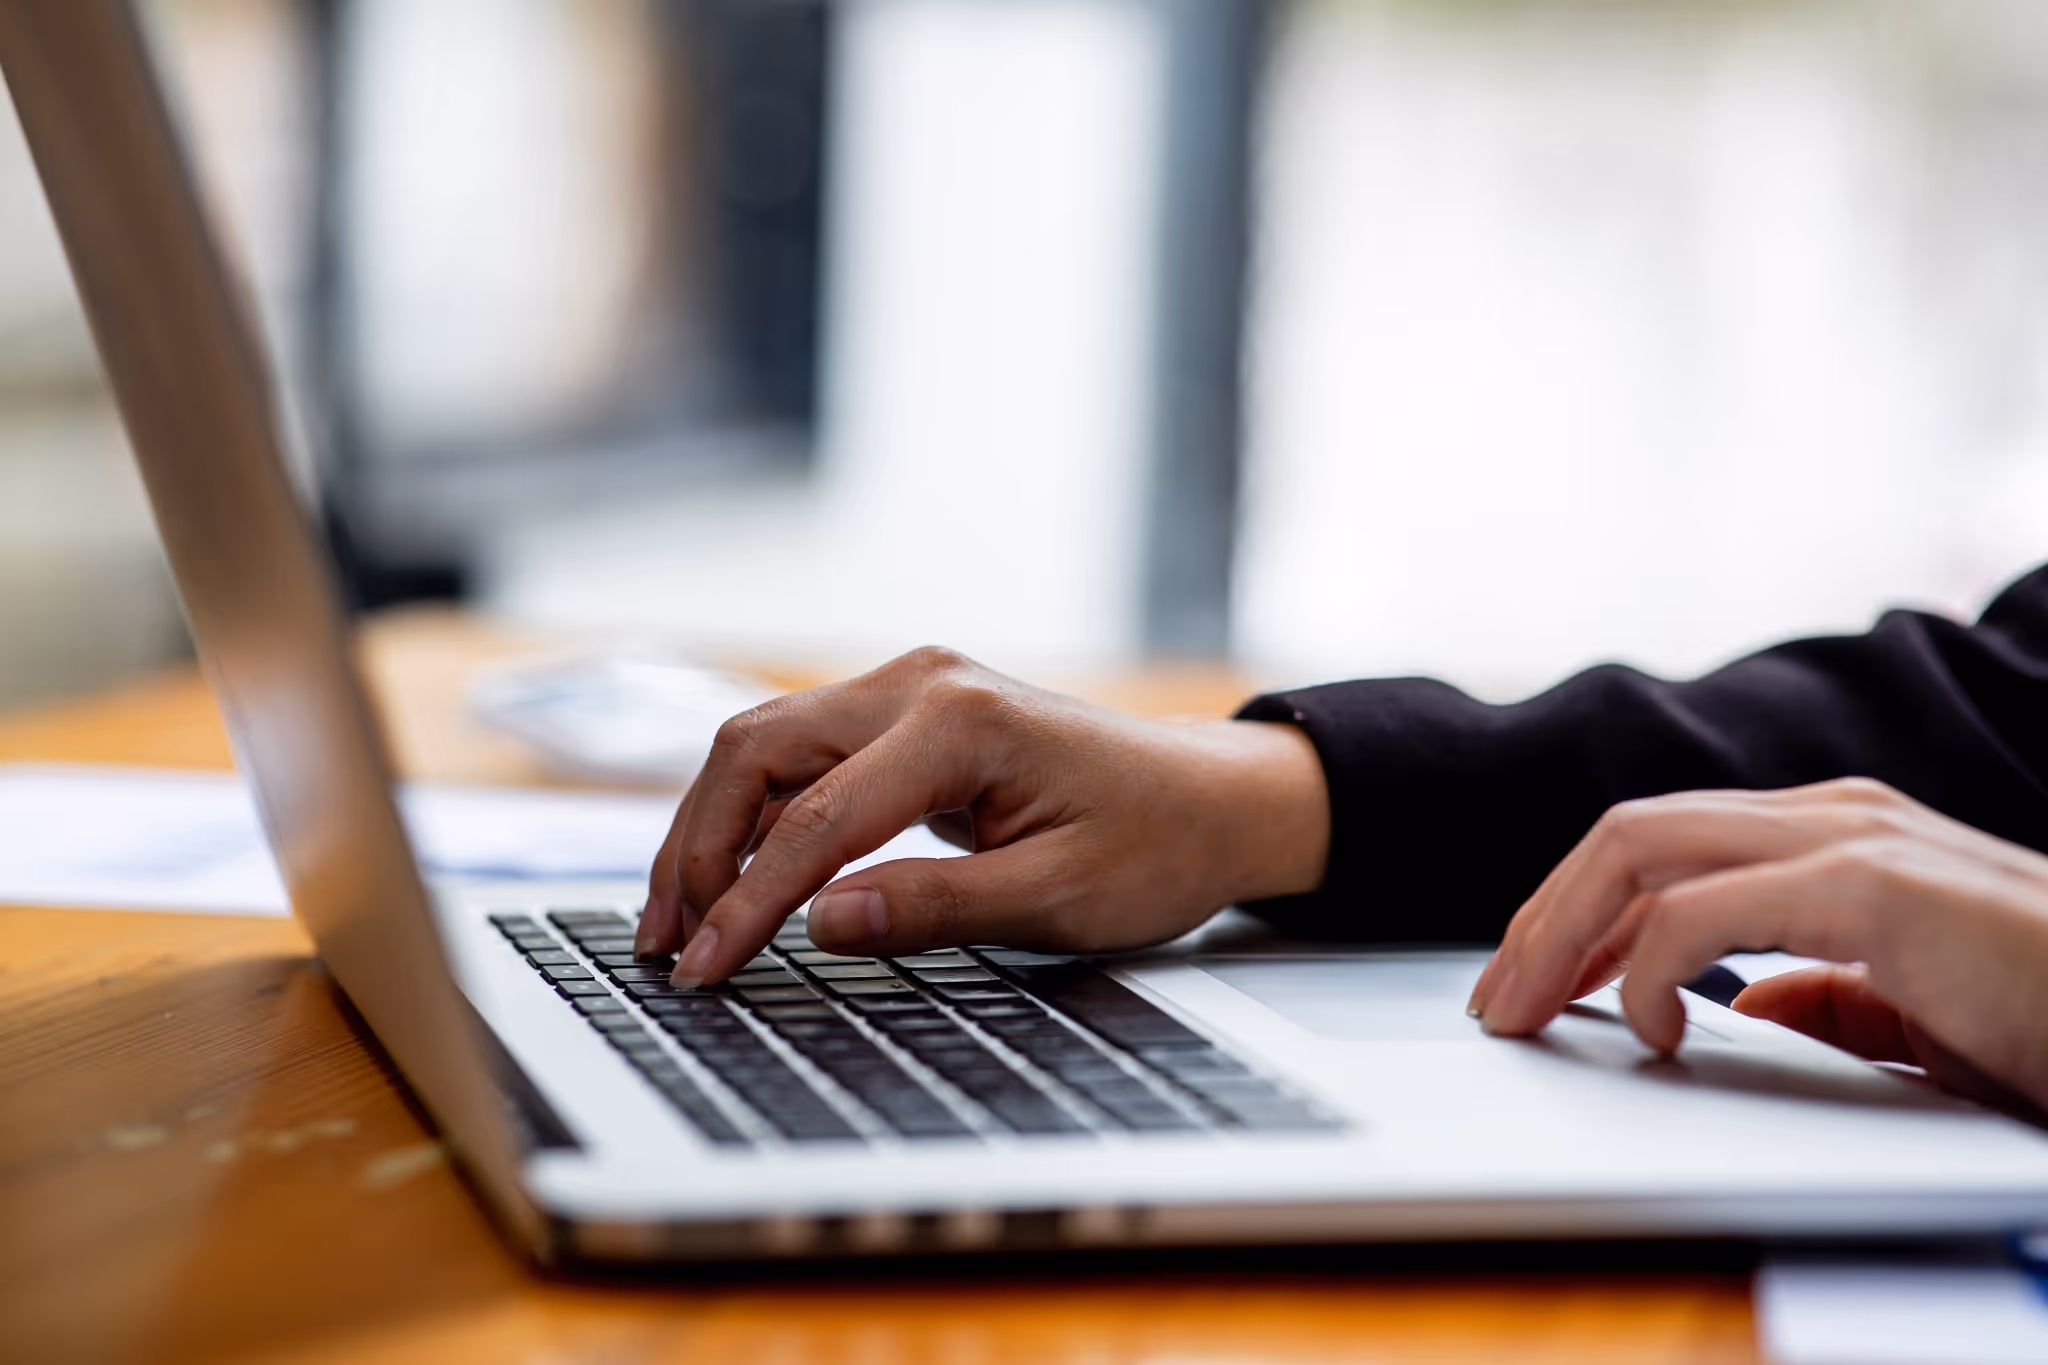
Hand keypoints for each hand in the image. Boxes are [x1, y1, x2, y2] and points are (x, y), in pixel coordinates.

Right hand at [635, 647, 1329, 986]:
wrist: (1211, 798)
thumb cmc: (1154, 847)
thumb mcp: (1057, 899)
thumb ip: (934, 908)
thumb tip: (818, 925)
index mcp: (961, 723)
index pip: (818, 820)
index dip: (749, 902)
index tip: (706, 969)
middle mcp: (920, 683)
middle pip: (758, 751)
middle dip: (696, 848)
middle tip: (666, 942)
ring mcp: (909, 687)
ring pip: (765, 745)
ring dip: (712, 827)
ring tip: (678, 919)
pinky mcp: (906, 711)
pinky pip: (803, 755)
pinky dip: (755, 813)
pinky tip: (733, 875)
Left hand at [1466, 778, 2047, 1117]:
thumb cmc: (2045, 1012)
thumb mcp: (1914, 1008)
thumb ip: (1830, 993)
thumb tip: (1752, 1004)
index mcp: (1829, 834)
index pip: (1658, 846)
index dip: (1575, 911)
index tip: (1529, 982)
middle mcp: (1828, 815)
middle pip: (1625, 836)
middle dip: (1541, 918)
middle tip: (1496, 1003)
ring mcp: (1849, 838)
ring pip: (1639, 853)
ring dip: (1561, 934)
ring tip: (1528, 1010)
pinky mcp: (1873, 886)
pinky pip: (1705, 914)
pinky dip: (1651, 970)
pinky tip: (1653, 1029)